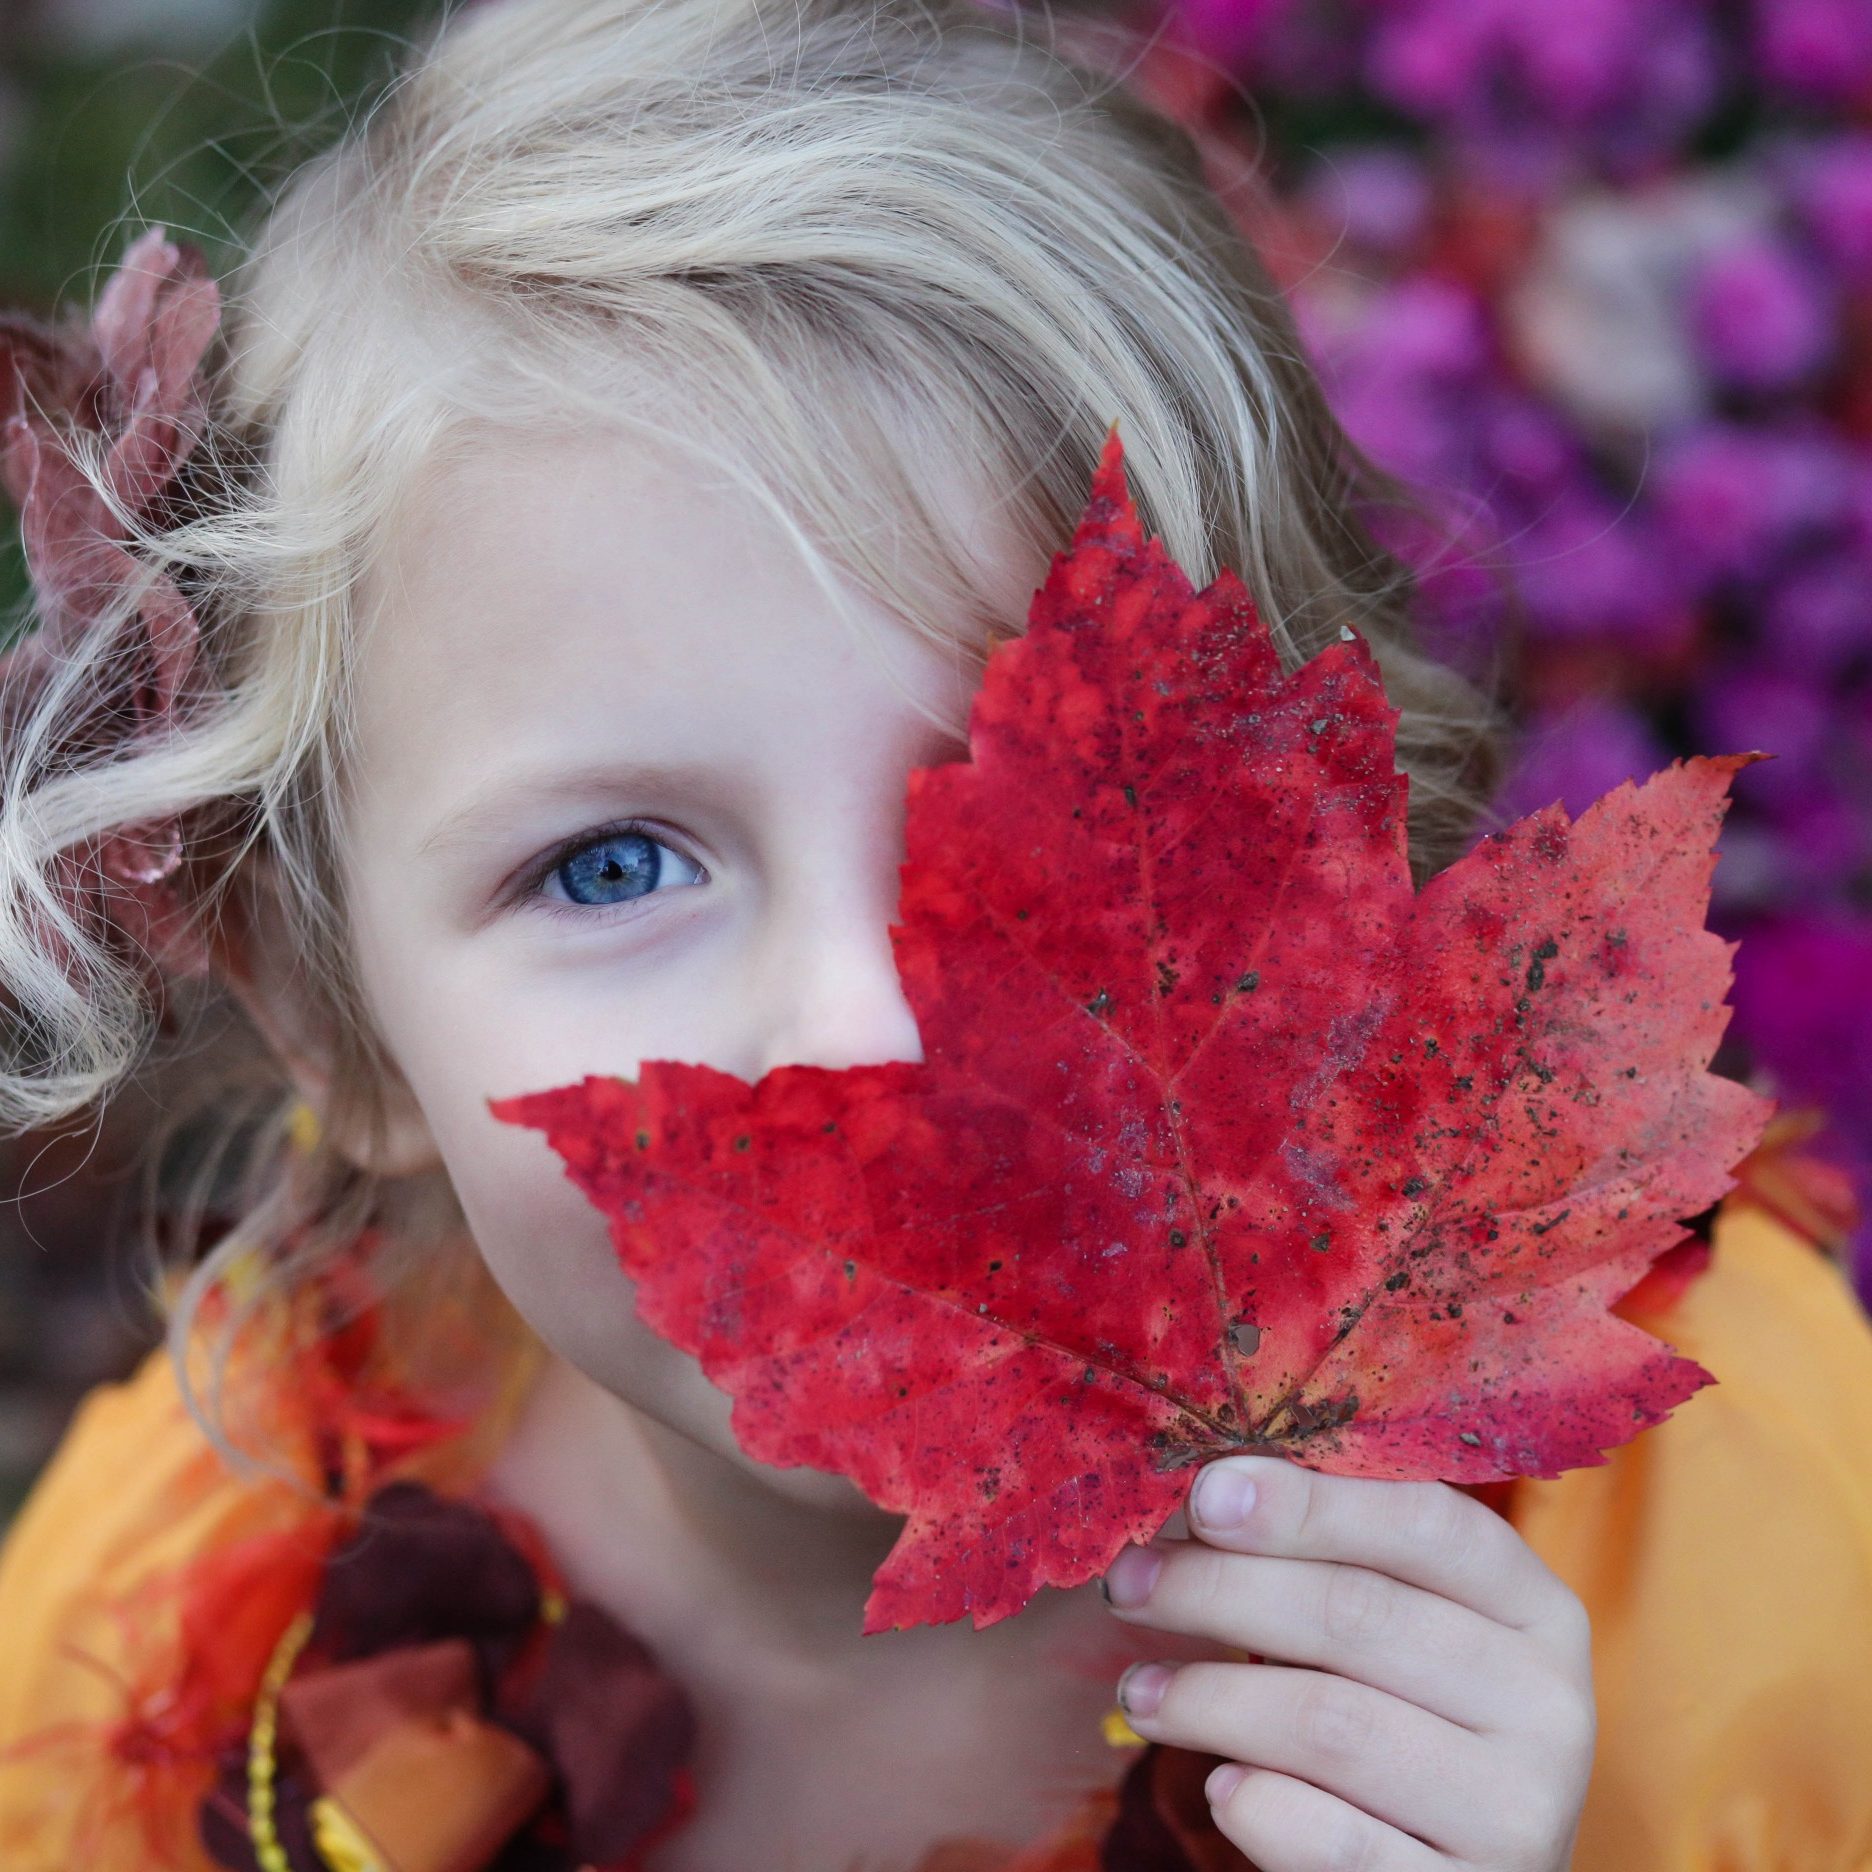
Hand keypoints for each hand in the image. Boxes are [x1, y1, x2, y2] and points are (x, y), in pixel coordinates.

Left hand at [1100, 1456, 1593, 1870]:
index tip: (1203, 1493)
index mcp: (1536, 1608)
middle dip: (1219, 1589)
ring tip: (1139, 1692)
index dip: (1307, 1502)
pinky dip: (1256, 1803)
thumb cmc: (1402, 1716)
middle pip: (1358, 1615)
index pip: (1426, 1522)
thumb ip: (1329, 1554)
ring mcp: (1518, 1814)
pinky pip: (1331, 1841)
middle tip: (1127, 1584)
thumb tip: (1211, 1489)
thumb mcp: (1396, 1626)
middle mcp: (1548, 1706)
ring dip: (1210, 1698)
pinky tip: (1219, 1784)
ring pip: (1332, 1724)